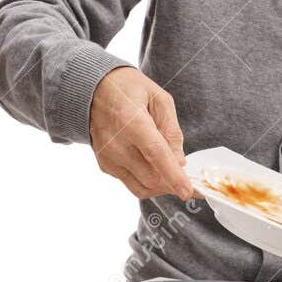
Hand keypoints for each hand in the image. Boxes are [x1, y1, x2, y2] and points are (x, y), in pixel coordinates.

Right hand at [87, 67, 193, 200]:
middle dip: (172, 181)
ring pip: (141, 186)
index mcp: (132, 122)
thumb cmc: (130, 89)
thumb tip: (179, 162)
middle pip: (151, 177)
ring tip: (171, 172)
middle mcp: (116, 143)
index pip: (156, 155)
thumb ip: (172, 131)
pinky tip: (153, 166)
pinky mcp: (105, 164)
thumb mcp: (160, 99)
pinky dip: (147, 181)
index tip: (187, 192)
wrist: (94, 89)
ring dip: (161, 185)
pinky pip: (131, 183)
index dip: (173, 176)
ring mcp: (108, 156)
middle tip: (186, 175)